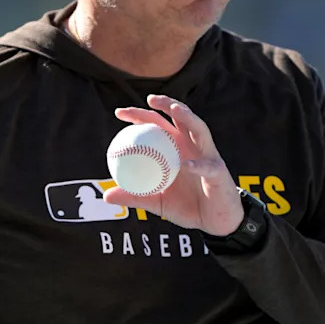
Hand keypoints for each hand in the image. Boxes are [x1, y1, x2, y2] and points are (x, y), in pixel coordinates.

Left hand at [103, 94, 243, 235]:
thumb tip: (106, 195)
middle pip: (180, 117)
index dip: (140, 114)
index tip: (119, 112)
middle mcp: (193, 146)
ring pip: (199, 129)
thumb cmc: (187, 207)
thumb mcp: (156, 202)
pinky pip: (206, 166)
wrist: (214, 223)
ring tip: (175, 109)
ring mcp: (207, 155)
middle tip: (148, 100)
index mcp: (176, 148)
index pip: (157, 124)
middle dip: (165, 103)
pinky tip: (185, 164)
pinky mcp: (218, 172)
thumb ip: (134, 196)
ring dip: (188, 117)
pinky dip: (196, 164)